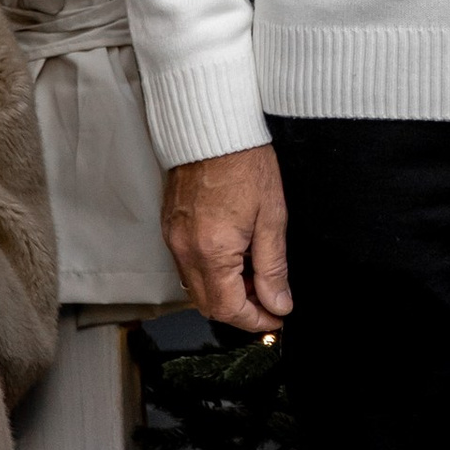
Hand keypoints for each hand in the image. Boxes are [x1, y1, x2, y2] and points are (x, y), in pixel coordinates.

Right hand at [161, 145, 292, 334]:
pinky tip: (237, 256)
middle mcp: (185, 250)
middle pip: (207, 304)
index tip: (277, 317)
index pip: (228, 308)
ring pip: (196, 287)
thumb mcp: (272, 219)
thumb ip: (273, 268)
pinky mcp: (170, 227)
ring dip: (226, 292)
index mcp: (211, 251)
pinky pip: (188, 265)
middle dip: (241, 310)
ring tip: (257, 274)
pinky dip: (212, 272)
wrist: (213, 129)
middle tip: (271, 299)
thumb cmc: (246, 165)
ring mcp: (173, 239)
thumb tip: (279, 304)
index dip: (255, 320)